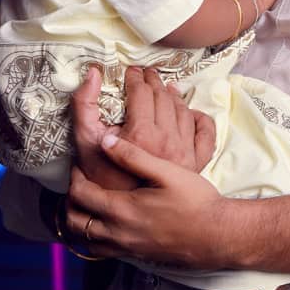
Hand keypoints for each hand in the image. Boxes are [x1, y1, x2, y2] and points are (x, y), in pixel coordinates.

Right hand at [63, 65, 217, 240]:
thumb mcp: (86, 142)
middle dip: (152, 82)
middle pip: (163, 98)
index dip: (134, 78)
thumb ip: (85, 106)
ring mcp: (184, 153)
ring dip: (173, 95)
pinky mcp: (195, 163)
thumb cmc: (101, 180)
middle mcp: (167, 141)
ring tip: (165, 88)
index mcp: (142, 135)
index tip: (129, 72)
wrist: (125, 216)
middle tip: (145, 75)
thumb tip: (94, 74)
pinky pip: (205, 133)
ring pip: (183, 111)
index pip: (141, 93)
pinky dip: (200, 118)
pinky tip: (191, 112)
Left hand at [64, 133, 233, 268]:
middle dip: (69, 201)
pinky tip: (103, 224)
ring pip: (84, 240)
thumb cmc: (196, 201)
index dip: (75, 177)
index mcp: (123, 209)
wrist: (217, 235)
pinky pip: (101, 251)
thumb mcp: (167, 171)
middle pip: (74, 221)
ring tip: (86, 204)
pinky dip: (93, 238)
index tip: (82, 165)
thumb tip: (105, 140)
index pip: (80, 194)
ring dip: (78, 222)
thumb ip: (133, 156)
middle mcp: (119, 233)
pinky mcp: (135, 255)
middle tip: (79, 184)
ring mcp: (126, 248)